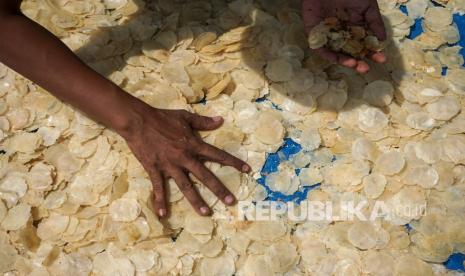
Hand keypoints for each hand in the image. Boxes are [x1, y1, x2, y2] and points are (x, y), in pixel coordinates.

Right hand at [120, 101, 250, 216]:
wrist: (138, 121)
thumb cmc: (162, 117)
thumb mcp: (185, 117)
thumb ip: (203, 122)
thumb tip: (220, 120)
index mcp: (194, 145)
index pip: (218, 155)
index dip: (234, 162)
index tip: (247, 170)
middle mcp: (185, 157)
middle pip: (205, 176)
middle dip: (219, 189)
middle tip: (231, 202)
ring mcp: (170, 165)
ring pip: (186, 186)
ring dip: (196, 201)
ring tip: (206, 213)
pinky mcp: (155, 169)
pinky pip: (159, 187)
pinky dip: (160, 201)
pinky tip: (163, 214)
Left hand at [302, 0, 386, 72]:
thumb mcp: (367, 6)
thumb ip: (375, 22)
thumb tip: (382, 40)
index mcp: (355, 29)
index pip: (364, 45)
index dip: (373, 53)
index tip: (382, 59)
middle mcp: (342, 35)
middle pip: (351, 54)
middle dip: (359, 63)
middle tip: (366, 68)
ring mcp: (328, 37)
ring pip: (337, 54)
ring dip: (346, 62)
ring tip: (355, 65)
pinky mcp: (314, 36)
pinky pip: (322, 50)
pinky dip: (330, 55)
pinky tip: (341, 59)